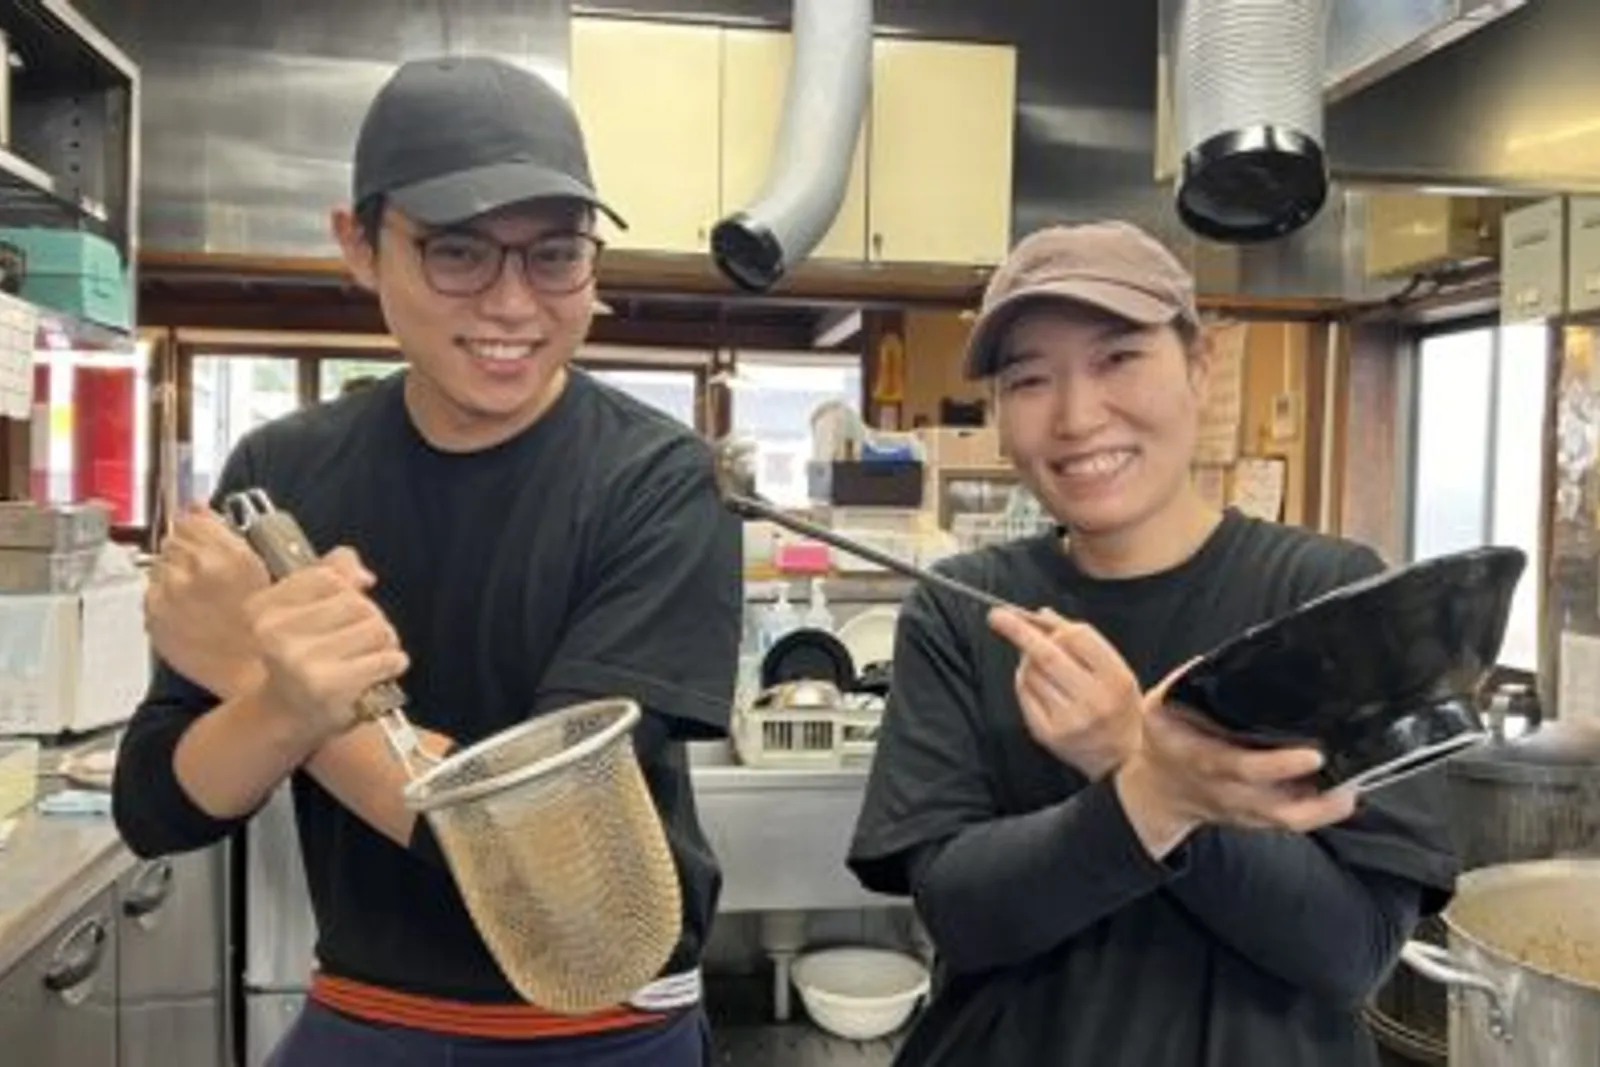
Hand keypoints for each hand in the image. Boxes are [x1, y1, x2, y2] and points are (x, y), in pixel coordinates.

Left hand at [145, 505, 270, 698]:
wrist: (249, 674)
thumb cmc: (266, 629)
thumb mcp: (268, 570)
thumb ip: (229, 533)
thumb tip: (199, 507)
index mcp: (227, 555)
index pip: (192, 519)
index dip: (201, 528)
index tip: (208, 537)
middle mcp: (192, 570)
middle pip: (173, 539)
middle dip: (189, 551)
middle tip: (209, 573)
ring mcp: (168, 595)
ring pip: (160, 564)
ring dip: (175, 573)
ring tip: (200, 595)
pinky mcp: (153, 617)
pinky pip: (151, 592)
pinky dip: (165, 597)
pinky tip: (188, 611)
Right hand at [244, 548, 408, 746]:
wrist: (284, 719)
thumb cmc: (299, 661)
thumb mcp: (301, 612)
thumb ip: (330, 576)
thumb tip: (363, 576)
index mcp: (263, 609)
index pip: (328, 577)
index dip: (348, 592)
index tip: (343, 613)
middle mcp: (274, 633)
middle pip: (357, 603)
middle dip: (371, 620)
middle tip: (362, 641)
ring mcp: (301, 661)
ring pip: (377, 628)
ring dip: (385, 643)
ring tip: (370, 658)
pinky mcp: (329, 687)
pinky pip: (386, 659)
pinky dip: (392, 664)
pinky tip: (379, 673)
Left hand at [989, 606, 1141, 780]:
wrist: (1123, 758)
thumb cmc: (1119, 707)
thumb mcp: (1116, 671)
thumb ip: (1083, 641)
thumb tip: (1042, 614)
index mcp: (1115, 678)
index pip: (1077, 638)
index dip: (1050, 625)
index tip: (1027, 614)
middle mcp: (1093, 700)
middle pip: (1048, 656)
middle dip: (1019, 632)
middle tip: (996, 616)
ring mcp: (1069, 719)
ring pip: (1031, 675)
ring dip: (1025, 661)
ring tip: (1035, 662)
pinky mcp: (1048, 735)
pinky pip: (1025, 696)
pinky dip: (1023, 682)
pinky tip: (1034, 682)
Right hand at [1116, 666, 1358, 857]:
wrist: (1157, 791)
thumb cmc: (1164, 744)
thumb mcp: (1159, 708)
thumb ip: (1182, 685)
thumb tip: (1213, 662)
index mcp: (1202, 760)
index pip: (1242, 768)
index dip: (1279, 766)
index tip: (1313, 755)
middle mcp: (1227, 792)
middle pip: (1276, 806)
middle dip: (1317, 797)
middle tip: (1349, 778)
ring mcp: (1244, 811)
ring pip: (1290, 820)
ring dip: (1325, 808)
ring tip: (1352, 786)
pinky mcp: (1257, 820)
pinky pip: (1294, 822)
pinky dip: (1321, 810)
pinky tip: (1342, 792)